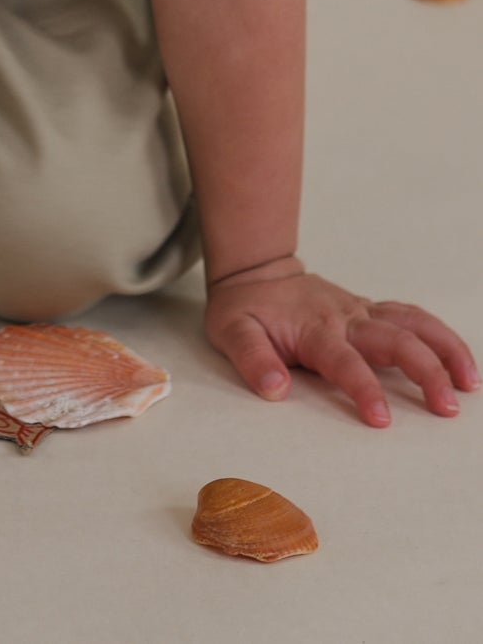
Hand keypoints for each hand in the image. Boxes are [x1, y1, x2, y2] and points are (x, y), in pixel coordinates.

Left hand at [205, 259, 480, 425]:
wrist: (255, 271)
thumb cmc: (244, 308)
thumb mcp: (231, 332)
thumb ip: (252, 360)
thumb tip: (275, 389)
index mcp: (313, 328)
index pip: (344, 360)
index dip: (363, 387)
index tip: (381, 418)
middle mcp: (345, 318)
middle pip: (394, 340)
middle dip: (424, 372)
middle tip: (446, 408)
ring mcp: (362, 311)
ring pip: (413, 324)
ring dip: (444, 349)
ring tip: (469, 384)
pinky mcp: (372, 311)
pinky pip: (412, 318)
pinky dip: (440, 336)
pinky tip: (460, 362)